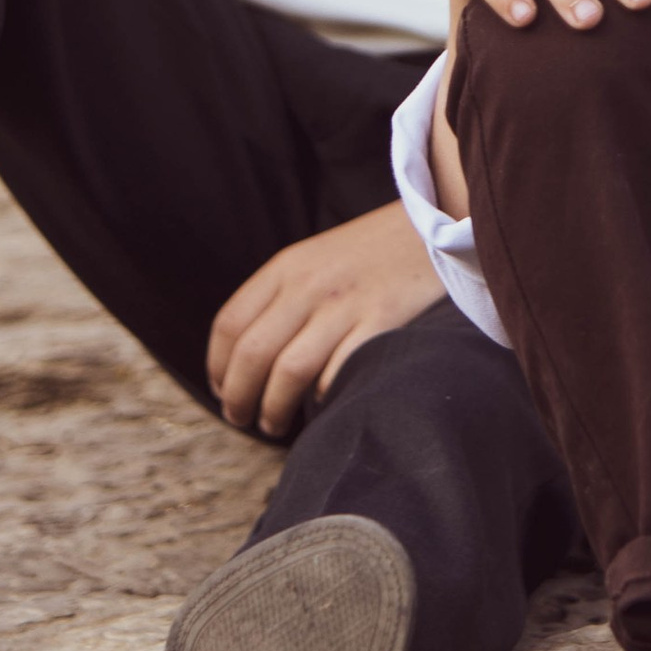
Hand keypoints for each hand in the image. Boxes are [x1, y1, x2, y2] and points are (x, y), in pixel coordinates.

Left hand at [207, 203, 440, 441]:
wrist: (432, 227)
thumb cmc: (370, 253)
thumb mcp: (314, 258)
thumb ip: (280, 296)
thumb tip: (244, 356)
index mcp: (286, 267)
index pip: (230, 325)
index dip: (218, 367)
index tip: (222, 391)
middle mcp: (309, 285)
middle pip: (253, 354)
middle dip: (237, 397)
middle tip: (241, 418)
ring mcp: (346, 305)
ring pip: (289, 371)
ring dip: (273, 408)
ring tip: (273, 424)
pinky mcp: (382, 324)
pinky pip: (339, 373)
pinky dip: (322, 397)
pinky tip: (321, 405)